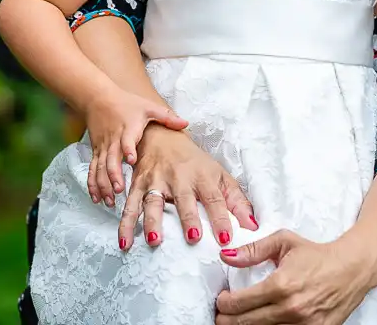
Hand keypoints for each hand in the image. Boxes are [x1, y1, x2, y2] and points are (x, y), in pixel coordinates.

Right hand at [83, 86, 187, 205]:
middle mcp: (114, 140)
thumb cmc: (126, 104)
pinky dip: (93, 184)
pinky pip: (92, 169)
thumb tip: (186, 123)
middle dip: (114, 175)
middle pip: (111, 159)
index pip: (127, 140)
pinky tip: (97, 198)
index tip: (132, 161)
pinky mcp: (96, 152)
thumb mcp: (148, 107)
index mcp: (128, 129)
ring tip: (109, 200)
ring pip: (100, 168)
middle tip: (119, 190)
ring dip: (103, 184)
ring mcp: (103, 147)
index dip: (128, 149)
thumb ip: (167, 117)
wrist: (99, 99)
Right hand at [117, 124, 256, 251]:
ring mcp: (156, 180)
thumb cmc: (194, 162)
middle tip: (193, 238)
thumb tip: (252, 226)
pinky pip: (130, 204)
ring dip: (153, 221)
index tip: (225, 239)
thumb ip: (236, 201)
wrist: (162, 135)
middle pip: (185, 200)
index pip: (215, 199)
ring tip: (155, 241)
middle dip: (189, 218)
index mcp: (203, 176)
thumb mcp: (219, 175)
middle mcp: (180, 178)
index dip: (221, 219)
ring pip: (154, 201)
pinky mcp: (138, 184)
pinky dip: (125, 223)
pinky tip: (125, 241)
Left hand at [215, 230, 376, 324]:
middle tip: (223, 316)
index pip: (239, 303)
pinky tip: (264, 323)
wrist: (352, 268)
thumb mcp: (284, 243)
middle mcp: (290, 309)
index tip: (222, 300)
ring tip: (242, 320)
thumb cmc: (318, 255)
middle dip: (228, 320)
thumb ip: (253, 250)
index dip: (224, 303)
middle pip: (245, 324)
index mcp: (281, 285)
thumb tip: (227, 256)